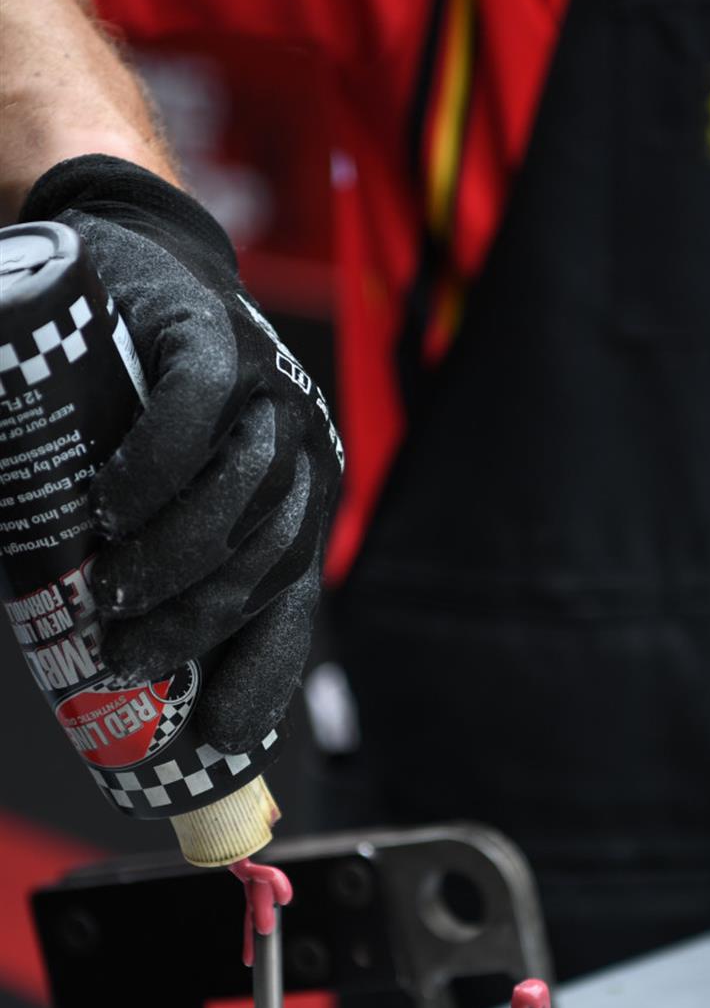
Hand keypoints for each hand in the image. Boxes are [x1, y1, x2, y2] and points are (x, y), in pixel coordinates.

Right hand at [20, 155, 343, 752]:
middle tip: (125, 658)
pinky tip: (113, 504)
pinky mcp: (217, 339)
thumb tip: (123, 666)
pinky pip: (200, 413)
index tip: (213, 732)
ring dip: (176, 557)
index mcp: (296, 505)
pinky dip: (158, 468)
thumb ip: (161, 565)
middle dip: (196, 623)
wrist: (134, 275)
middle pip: (265, 558)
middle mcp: (299, 456)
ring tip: (112, 592)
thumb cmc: (142, 409)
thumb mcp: (163, 503)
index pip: (292, 603)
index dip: (261, 671)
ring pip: (241, 493)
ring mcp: (265, 394)